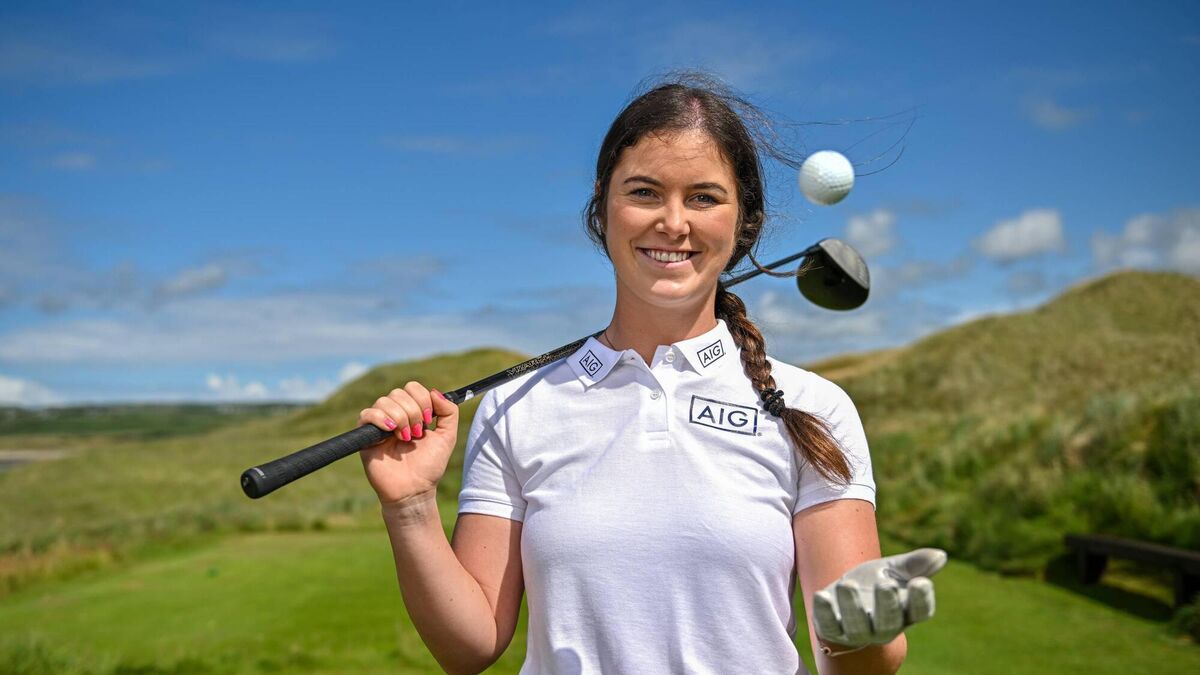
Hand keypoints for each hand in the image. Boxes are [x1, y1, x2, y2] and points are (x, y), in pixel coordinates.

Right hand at [357, 381, 459, 504]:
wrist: (414, 490)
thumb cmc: (429, 466)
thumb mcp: (447, 436)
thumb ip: (449, 411)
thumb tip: (434, 391)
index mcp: (412, 412)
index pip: (412, 388)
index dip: (423, 400)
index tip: (430, 420)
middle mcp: (395, 415)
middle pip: (399, 392)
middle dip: (413, 412)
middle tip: (417, 434)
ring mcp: (379, 425)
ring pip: (384, 401)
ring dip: (400, 418)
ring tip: (406, 438)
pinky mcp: (365, 436)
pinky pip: (367, 414)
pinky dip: (381, 419)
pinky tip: (391, 433)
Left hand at [813, 548, 947, 652]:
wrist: (843, 595)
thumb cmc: (874, 581)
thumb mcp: (893, 569)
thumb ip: (915, 564)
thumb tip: (941, 556)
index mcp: (905, 612)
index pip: (920, 611)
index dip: (922, 600)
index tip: (920, 582)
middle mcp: (884, 627)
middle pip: (889, 622)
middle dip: (887, 604)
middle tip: (885, 584)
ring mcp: (858, 632)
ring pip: (857, 626)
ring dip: (852, 606)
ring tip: (847, 583)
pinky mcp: (833, 631)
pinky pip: (829, 626)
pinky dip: (825, 612)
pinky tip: (821, 595)